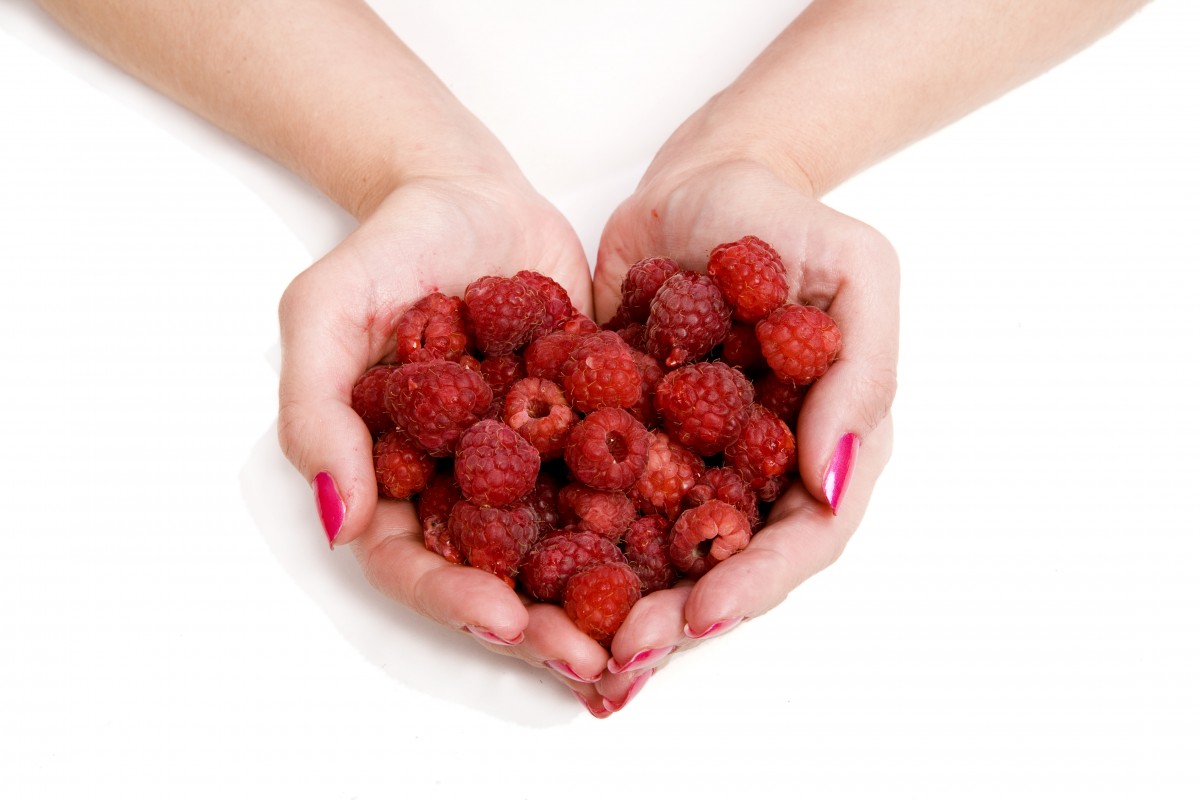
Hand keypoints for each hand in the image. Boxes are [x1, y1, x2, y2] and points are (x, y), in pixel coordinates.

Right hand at [276, 170, 614, 700]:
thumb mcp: (328, 308)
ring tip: (652, 630)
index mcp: (397, 476)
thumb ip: (318, 407)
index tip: (504, 620)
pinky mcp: (592, 431)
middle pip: (498, 576)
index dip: (453, 598)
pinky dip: (656, 522)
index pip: (413, 562)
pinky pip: (624, 486)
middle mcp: (466, 486)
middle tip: (596, 657)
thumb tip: (338, 519)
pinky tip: (699, 546)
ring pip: (567, 549)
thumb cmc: (392, 245)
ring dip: (605, 597)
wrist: (476, 192)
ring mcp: (533, 465)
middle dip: (543, 624)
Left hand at [591, 156, 898, 709]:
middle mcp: (756, 469)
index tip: (703, 613)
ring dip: (621, 597)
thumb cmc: (787, 215)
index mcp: (823, 444)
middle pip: (725, 562)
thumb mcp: (856, 270)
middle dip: (677, 614)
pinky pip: (597, 496)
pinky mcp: (624, 437)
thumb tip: (832, 485)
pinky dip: (571, 538)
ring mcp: (687, 459)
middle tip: (623, 650)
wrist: (699, 178)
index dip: (756, 582)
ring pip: (658, 548)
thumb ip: (862, 370)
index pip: (803, 537)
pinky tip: (527, 572)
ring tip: (572, 637)